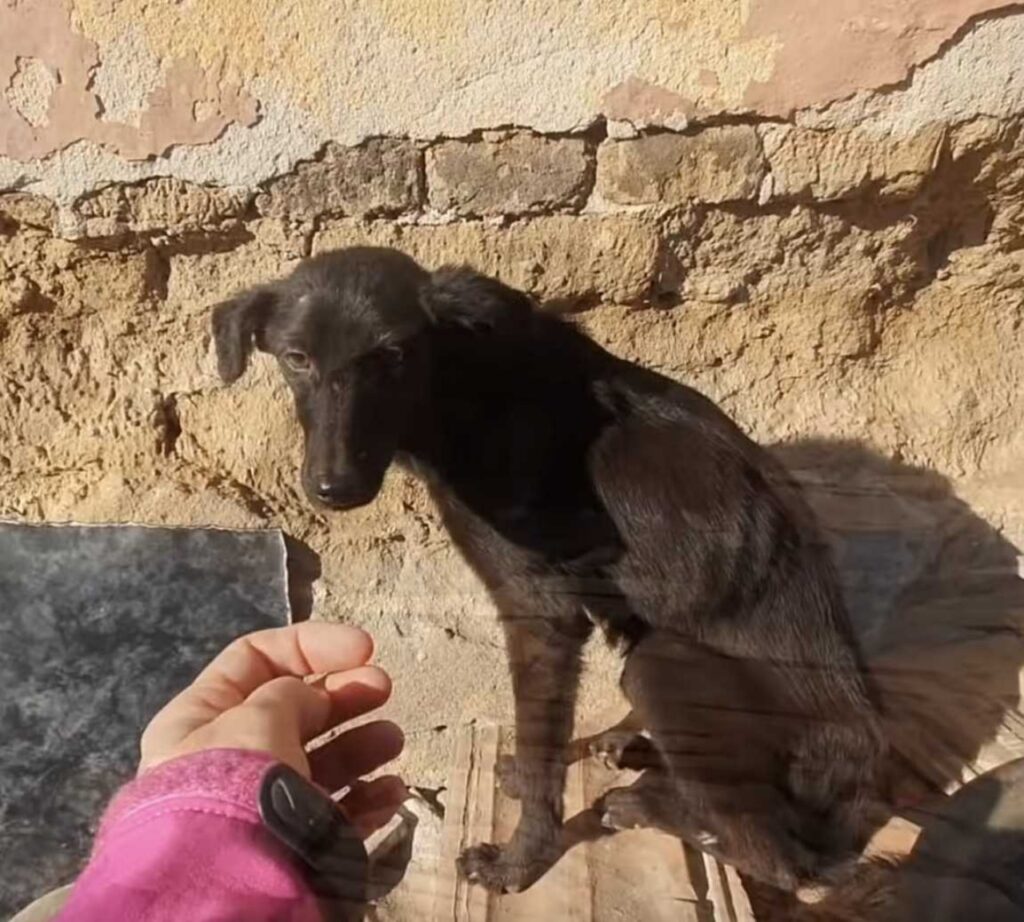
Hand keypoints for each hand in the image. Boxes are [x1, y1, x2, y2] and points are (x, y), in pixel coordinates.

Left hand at [140, 622, 404, 835]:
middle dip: (345, 693)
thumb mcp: (258, 719)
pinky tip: (392, 792)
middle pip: (296, 709)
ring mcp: (264, 804)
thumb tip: (312, 696)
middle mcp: (229, 758)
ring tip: (392, 741)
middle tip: (384, 688)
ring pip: (322, 761)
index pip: (256, 659)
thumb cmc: (235, 782)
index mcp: (202, 718)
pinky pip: (337, 814)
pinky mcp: (293, 846)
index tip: (365, 647)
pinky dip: (368, 799)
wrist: (228, 884)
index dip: (313, 645)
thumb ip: (291, 693)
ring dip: (363, 744)